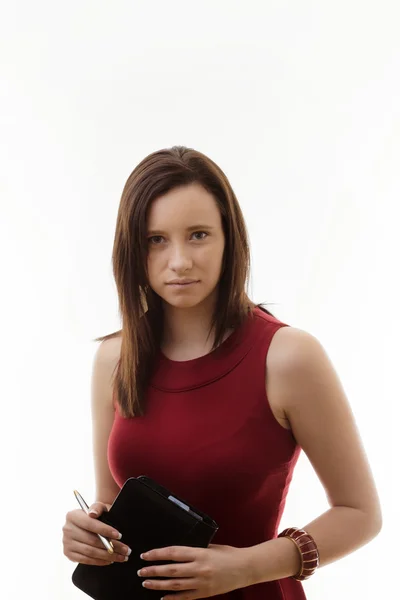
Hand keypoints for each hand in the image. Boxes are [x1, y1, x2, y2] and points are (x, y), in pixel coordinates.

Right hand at [62, 501, 131, 565]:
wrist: (89, 522)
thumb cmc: (96, 514)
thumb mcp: (99, 507)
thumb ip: (97, 507)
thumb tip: (92, 513)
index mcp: (72, 516)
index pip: (90, 524)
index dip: (105, 530)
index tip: (119, 535)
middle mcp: (67, 529)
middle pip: (92, 541)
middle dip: (111, 546)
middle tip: (126, 550)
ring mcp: (67, 543)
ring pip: (90, 552)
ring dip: (108, 556)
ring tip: (122, 557)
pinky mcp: (69, 554)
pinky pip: (86, 560)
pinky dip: (99, 561)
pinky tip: (110, 560)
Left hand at [138, 543, 252, 599]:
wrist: (246, 567)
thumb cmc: (228, 553)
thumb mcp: (211, 546)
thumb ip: (195, 549)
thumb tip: (177, 551)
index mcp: (200, 553)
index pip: (173, 552)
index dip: (157, 554)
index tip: (145, 555)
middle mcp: (199, 568)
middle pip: (171, 570)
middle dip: (153, 571)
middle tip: (141, 571)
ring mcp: (202, 582)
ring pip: (175, 585)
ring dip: (159, 584)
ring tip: (146, 584)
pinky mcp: (206, 593)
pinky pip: (186, 597)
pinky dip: (173, 598)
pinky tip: (162, 598)